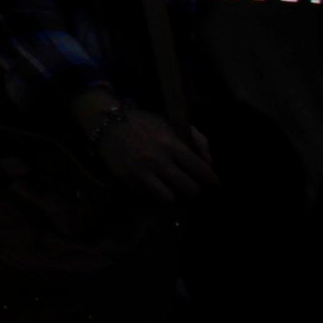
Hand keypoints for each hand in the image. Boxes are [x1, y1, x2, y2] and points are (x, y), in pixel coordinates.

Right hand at [90, 106, 213, 203]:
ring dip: (176, 196)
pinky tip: (157, 187)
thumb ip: (196, 139)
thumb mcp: (170, 123)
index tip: (216, 185)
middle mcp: (157, 160)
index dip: (212, 180)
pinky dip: (157, 195)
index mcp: (170, 143)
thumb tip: (210, 163)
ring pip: (170, 199)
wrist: (106, 125)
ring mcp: (141, 173)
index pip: (199, 169)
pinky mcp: (129, 182)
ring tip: (176, 190)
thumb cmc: (142, 123)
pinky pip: (151, 198)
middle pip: (189, 189)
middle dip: (196, 191)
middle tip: (196, 188)